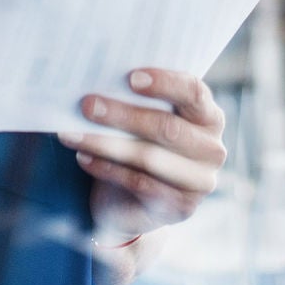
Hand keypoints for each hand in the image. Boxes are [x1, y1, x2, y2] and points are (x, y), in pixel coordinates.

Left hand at [59, 67, 225, 245]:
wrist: (139, 198)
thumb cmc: (142, 141)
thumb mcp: (147, 117)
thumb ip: (139, 99)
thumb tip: (102, 77)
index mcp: (209, 116)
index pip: (194, 92)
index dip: (165, 83)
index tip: (130, 77)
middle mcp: (212, 149)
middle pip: (167, 127)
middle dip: (123, 114)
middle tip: (86, 104)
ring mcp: (200, 182)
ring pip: (149, 157)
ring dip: (106, 143)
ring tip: (72, 133)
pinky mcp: (181, 207)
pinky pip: (139, 184)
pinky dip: (107, 169)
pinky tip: (83, 157)